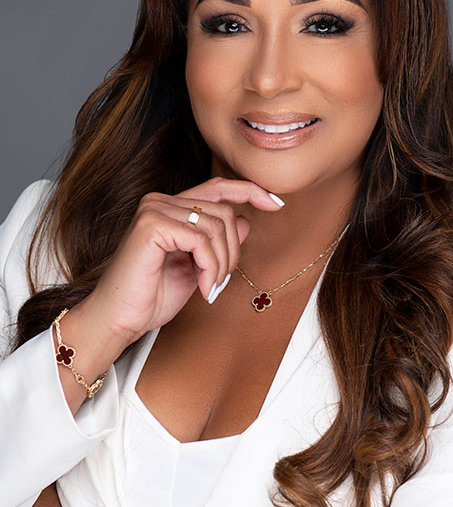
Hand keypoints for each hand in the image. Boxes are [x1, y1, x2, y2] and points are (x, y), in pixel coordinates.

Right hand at [67, 178, 284, 352]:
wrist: (122, 318)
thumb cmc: (154, 295)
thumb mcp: (199, 265)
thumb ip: (219, 241)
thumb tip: (247, 219)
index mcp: (171, 207)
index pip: (219, 188)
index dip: (250, 191)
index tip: (277, 204)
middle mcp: (160, 201)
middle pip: (225, 211)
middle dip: (233, 250)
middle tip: (221, 281)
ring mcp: (153, 210)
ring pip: (217, 226)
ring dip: (222, 264)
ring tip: (210, 286)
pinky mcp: (151, 225)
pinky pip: (202, 240)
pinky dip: (210, 267)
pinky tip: (203, 287)